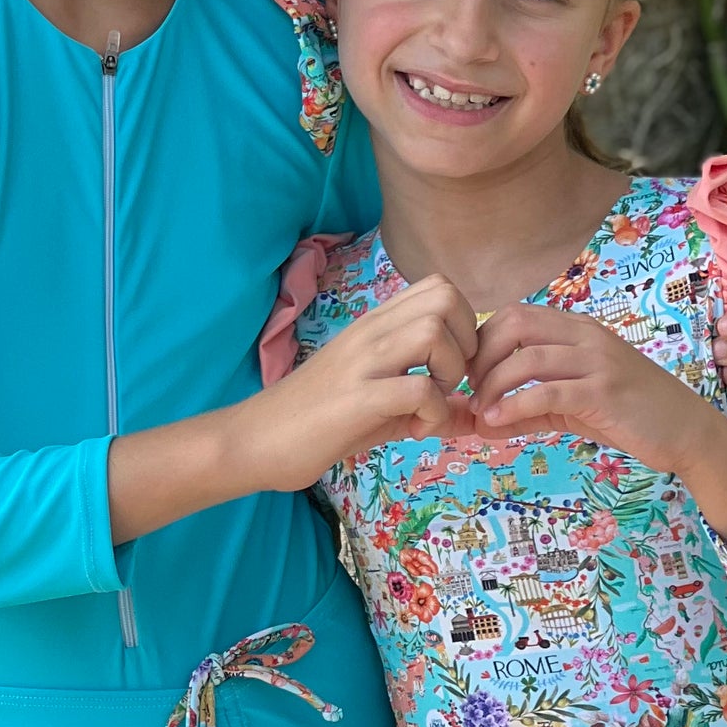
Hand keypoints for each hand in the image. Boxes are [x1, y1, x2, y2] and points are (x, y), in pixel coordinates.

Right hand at [237, 274, 479, 490]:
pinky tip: (414, 430)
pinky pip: (418, 390)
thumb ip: (429, 407)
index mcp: (376, 325)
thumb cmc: (316, 421)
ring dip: (449, 373)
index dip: (464, 325)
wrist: (255, 439)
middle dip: (466, 343)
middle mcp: (370, 332)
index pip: (439, 287)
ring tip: (430, 404)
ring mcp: (362, 362)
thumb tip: (471, 417)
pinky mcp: (357, 398)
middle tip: (448, 382)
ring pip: (434, 333)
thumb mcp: (382, 410)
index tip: (454, 367)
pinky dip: (431, 413)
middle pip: (446, 298)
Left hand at [471, 304, 726, 545]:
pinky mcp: (604, 391)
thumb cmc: (629, 415)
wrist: (686, 431)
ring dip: (492, 386)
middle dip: (480, 359)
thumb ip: (529, 408)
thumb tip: (480, 422)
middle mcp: (585, 335)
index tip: (469, 378)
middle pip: (512, 325)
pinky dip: (514, 406)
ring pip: (525, 358)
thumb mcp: (573, 405)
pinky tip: (498, 422)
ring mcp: (596, 360)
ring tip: (482, 414)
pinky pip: (547, 391)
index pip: (514, 316)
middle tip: (470, 394)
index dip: (482, 343)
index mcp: (577, 329)